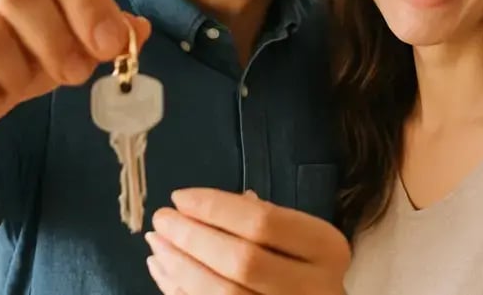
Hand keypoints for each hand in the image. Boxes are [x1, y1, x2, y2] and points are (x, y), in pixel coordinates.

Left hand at [146, 188, 350, 294]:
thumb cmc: (305, 266)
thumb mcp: (298, 238)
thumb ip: (260, 220)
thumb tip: (196, 207)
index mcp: (326, 249)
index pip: (264, 222)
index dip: (216, 208)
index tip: (180, 197)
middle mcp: (314, 287)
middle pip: (242, 260)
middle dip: (193, 237)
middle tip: (161, 220)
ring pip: (222, 293)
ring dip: (180, 266)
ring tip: (156, 243)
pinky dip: (180, 290)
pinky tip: (163, 270)